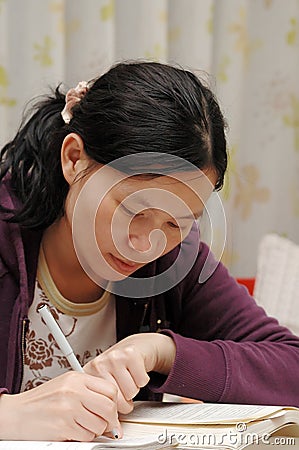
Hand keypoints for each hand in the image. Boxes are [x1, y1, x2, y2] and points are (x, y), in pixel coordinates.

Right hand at [0, 371, 120, 440]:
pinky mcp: (63, 426)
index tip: (113, 412)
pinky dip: (83, 438)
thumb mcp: (65, 386)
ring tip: (82, 426)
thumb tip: (111, 405)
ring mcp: (69, 408)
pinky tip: (73, 432)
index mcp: (76, 378)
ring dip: (95, 431)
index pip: (110, 389)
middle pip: (109, 407)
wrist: (15, 414)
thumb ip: (87, 391)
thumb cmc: (40, 402)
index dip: (115, 403)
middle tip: (107, 425)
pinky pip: (86, 437)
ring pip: (100, 425)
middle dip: (110, 420)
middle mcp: (74, 391)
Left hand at [84, 333, 175, 412]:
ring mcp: (115, 357)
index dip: (112, 409)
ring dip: (134, 388)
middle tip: (123, 389)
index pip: (100, 405)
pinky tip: (135, 371)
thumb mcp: (106, 383)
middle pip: (117, 400)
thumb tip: (109, 430)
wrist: (135, 346)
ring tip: (128, 378)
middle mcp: (100, 364)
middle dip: (125, 399)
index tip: (113, 406)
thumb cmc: (120, 367)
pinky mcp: (131, 354)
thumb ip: (103, 404)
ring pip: (131, 391)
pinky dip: (143, 379)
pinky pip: (142, 381)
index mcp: (89, 374)